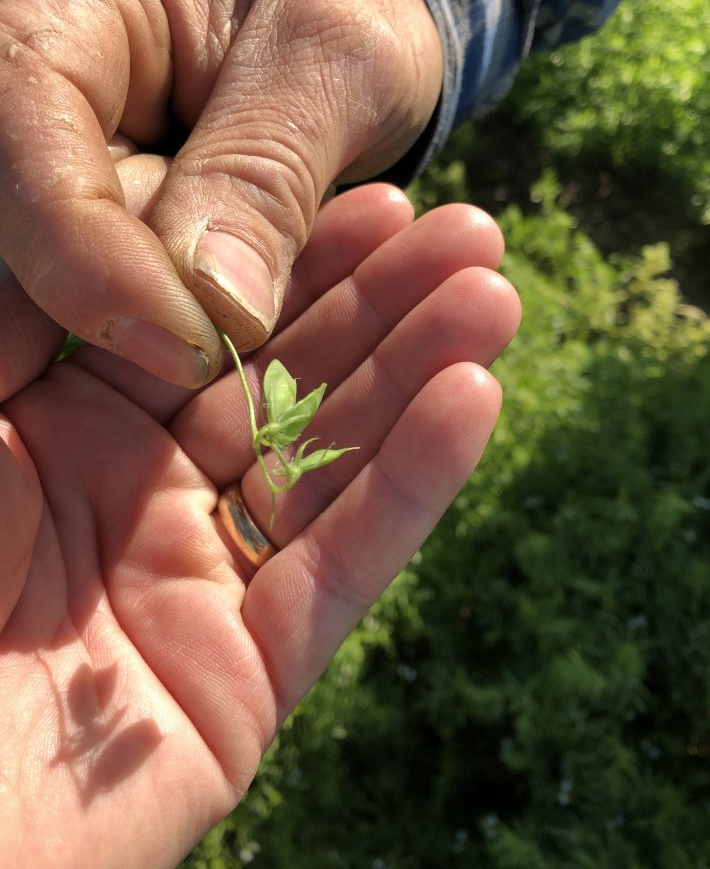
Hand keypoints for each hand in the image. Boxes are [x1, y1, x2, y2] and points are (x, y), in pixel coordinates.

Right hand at [0, 0, 442, 384]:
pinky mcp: (112, 225)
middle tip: (195, 379)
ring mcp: (73, 160)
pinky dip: (179, 336)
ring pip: (62, 273)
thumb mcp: (337, 62)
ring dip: (146, 333)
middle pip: (25, 215)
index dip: (84, 247)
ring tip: (219, 382)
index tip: (186, 340)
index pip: (25, 119)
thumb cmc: (354, 14)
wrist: (366, 39)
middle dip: (104, 308)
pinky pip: (123, 295)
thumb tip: (218, 306)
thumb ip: (267, 172)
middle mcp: (49, 81)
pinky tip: (224, 371)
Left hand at [0, 187, 519, 868]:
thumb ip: (35, 316)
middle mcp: (141, 498)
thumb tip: (142, 231)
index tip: (377, 196)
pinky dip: (409, 488)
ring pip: (329, 466)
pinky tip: (475, 399)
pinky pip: (337, 570)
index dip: (295, 257)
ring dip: (416, 377)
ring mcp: (196, 589)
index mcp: (67, 430)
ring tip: (494, 295)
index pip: (209, 324)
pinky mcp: (240, 681)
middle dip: (381, 305)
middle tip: (471, 232)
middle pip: (287, 384)